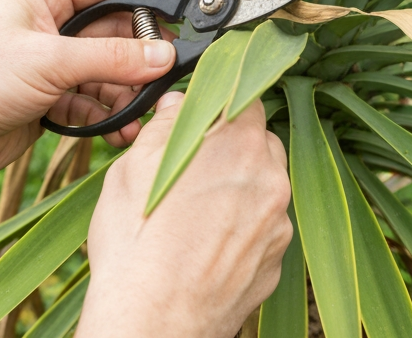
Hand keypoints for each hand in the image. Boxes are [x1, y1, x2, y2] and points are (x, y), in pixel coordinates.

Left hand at [0, 0, 177, 178]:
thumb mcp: (49, 62)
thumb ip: (111, 58)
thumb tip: (166, 55)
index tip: (188, 7)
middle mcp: (50, 23)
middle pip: (116, 30)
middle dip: (143, 55)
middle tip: (171, 76)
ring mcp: (51, 62)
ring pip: (109, 70)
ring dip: (128, 93)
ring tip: (142, 115)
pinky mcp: (50, 98)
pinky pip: (94, 102)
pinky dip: (110, 116)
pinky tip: (122, 133)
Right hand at [76, 94, 292, 337]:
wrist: (154, 321)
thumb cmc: (136, 243)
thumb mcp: (133, 167)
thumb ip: (166, 125)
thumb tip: (180, 105)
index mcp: (237, 143)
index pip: (244, 97)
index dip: (219, 105)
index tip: (200, 119)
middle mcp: (270, 178)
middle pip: (259, 144)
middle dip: (231, 150)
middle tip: (193, 170)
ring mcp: (278, 224)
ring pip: (263, 189)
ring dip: (238, 191)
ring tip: (194, 216)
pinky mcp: (276, 262)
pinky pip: (262, 232)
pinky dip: (240, 232)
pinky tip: (205, 247)